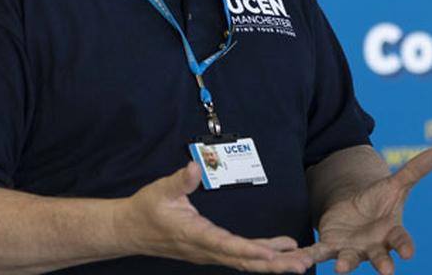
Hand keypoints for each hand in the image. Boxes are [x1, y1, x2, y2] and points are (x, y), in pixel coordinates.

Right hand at [116, 161, 312, 272]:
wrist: (130, 230)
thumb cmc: (146, 209)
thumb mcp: (160, 190)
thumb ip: (180, 181)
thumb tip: (195, 167)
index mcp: (195, 234)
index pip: (226, 245)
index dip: (250, 250)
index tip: (272, 254)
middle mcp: (205, 249)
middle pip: (244, 260)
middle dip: (274, 264)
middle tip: (302, 264)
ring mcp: (209, 253)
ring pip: (245, 262)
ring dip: (273, 263)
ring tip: (301, 262)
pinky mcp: (211, 251)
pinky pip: (240, 258)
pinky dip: (262, 258)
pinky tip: (280, 254)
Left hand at [311, 148, 431, 274]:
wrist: (355, 211)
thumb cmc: (380, 201)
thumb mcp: (395, 184)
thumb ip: (414, 171)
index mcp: (391, 233)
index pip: (401, 240)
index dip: (405, 246)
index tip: (409, 253)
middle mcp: (373, 247)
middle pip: (379, 256)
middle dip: (383, 264)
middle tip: (388, 272)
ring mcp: (351, 250)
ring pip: (348, 260)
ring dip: (345, 266)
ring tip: (340, 270)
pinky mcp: (330, 246)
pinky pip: (319, 253)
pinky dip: (310, 256)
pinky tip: (301, 261)